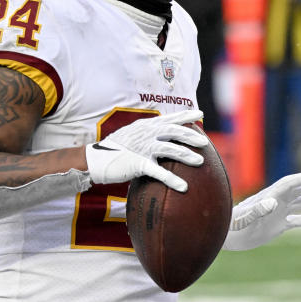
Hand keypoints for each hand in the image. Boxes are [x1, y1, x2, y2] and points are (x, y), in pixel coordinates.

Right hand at [84, 109, 206, 190]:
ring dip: (186, 155)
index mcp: (145, 126)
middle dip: (190, 135)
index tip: (200, 114)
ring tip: (200, 162)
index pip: (169, 118)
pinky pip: (159, 172)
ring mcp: (142, 148)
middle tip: (204, 142)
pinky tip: (183, 187)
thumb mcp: (132, 135)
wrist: (96, 159)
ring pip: (169, 149)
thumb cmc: (116, 149)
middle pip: (173, 131)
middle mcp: (146, 134)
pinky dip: (172, 180)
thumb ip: (147, 133)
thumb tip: (163, 134)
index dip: (185, 116)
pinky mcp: (138, 163)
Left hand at [222, 172, 300, 250]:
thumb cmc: (234, 226)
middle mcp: (274, 203)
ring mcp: (276, 214)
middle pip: (296, 192)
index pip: (287, 184)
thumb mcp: (246, 218)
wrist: (228, 237)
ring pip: (298, 203)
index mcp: (268, 197)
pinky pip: (296, 220)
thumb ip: (259, 210)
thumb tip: (274, 202)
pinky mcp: (277, 225)